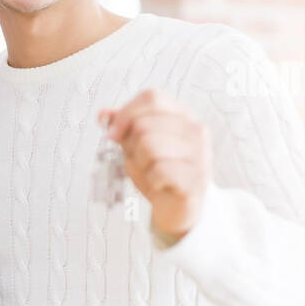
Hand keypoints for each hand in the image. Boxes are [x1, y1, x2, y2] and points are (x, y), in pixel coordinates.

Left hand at [99, 89, 210, 241]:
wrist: (177, 208)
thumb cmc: (157, 171)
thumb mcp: (136, 145)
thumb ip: (123, 127)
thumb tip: (103, 114)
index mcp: (182, 115)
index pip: (151, 97)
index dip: (125, 114)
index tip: (113, 135)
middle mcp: (196, 129)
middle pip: (144, 124)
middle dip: (132, 146)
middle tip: (142, 161)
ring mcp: (200, 154)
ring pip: (149, 146)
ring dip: (141, 165)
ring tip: (152, 173)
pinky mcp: (197, 179)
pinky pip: (159, 171)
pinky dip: (151, 181)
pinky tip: (160, 185)